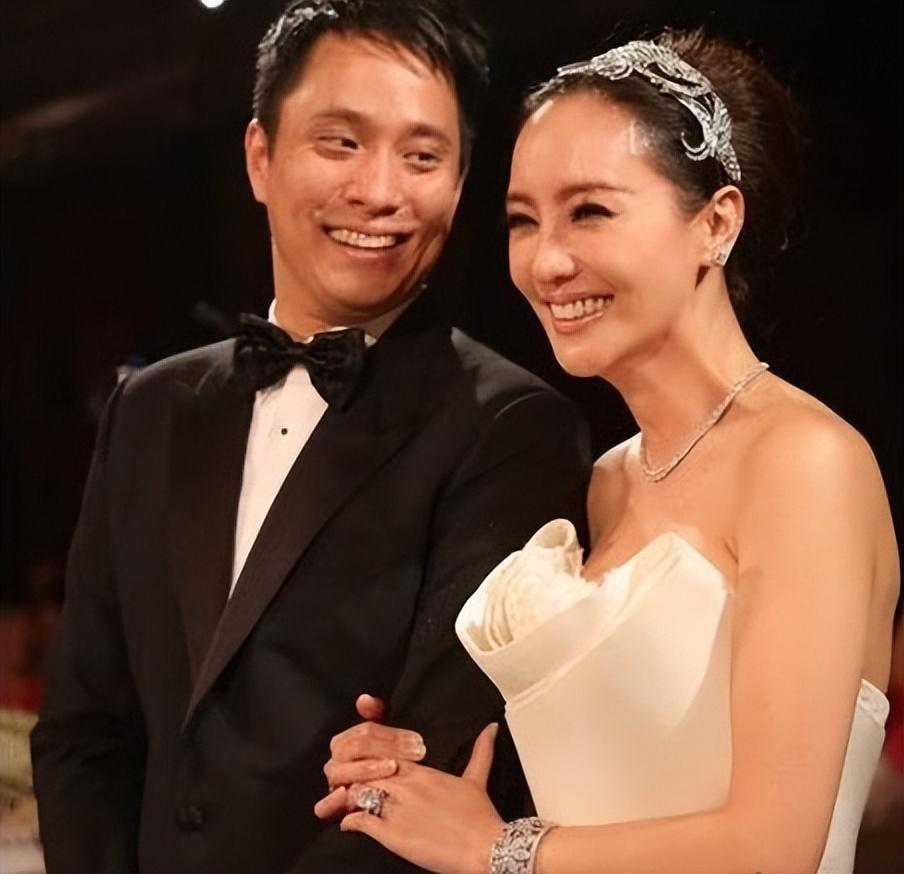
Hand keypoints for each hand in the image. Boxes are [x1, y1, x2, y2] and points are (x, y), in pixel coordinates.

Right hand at [314, 693, 426, 819]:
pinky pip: (322, 807)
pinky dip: (332, 801)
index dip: (391, 734)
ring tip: (392, 768)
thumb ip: (377, 714)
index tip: (416, 741)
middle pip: (352, 749)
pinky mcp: (332, 810)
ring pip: (338, 773)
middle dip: (382, 749)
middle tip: (411, 754)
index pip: (364, 731)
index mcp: (347, 742)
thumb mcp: (388, 739)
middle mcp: (337, 762)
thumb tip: (365, 699)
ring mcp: (334, 785)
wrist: (397, 799)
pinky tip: (348, 794)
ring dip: (364, 769)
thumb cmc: (390, 765)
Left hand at [340, 723, 503, 873]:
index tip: (366, 765)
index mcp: (421, 771)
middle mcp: (405, 785)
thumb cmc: (480, 817)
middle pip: (365, 770)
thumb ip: (481, 750)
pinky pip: (360, 821)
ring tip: (346, 804)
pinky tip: (349, 824)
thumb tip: (491, 728)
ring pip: (358, 792)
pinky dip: (350, 822)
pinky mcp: (392, 835)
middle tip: (348, 785)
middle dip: (355, 776)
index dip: (371, 759)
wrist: (485, 848)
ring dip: (350, 798)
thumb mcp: (476, 779)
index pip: (383, 754)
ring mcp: (397, 809)